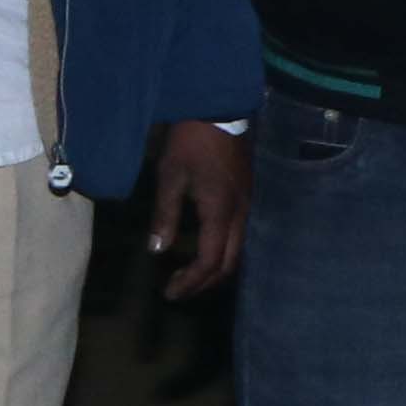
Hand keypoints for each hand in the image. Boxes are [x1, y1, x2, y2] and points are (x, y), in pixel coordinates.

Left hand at [142, 122, 248, 297]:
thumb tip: (157, 251)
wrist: (220, 112)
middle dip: (204, 283)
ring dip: (215, 270)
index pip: (210, 262)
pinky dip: (223, 253)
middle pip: (229, 264)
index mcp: (221, 213)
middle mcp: (241, 214)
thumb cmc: (190, 143)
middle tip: (178, 291)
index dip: (191, 282)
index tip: (170, 293)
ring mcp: (248, 205)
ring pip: (238, 252)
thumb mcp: (169, 177)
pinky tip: (205, 251)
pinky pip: (240, 237)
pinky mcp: (247, 197)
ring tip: (190, 277)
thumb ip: (165, 216)